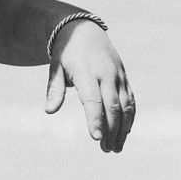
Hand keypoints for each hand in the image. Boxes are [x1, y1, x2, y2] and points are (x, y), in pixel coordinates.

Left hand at [43, 20, 135, 151]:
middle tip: (104, 149)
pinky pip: (131, 101)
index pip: (93, 101)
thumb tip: (49, 111)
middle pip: (112, 106)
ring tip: (115, 148)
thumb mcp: (55, 67)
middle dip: (110, 130)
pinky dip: (129, 118)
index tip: (96, 138)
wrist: (85, 30)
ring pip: (126, 106)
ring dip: (122, 128)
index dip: (95, 120)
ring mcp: (118, 76)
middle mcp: (106, 75)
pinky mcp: (124, 78)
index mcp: (87, 73)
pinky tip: (124, 133)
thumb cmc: (66, 52)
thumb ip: (54, 88)